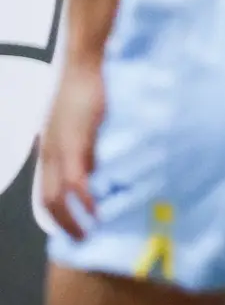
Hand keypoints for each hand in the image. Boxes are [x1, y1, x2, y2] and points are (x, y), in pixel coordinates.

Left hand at [39, 64, 106, 239]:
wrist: (84, 66)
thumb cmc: (85, 87)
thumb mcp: (80, 122)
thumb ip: (84, 144)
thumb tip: (98, 164)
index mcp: (50, 149)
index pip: (46, 191)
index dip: (58, 215)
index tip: (75, 228)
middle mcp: (49, 153)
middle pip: (47, 200)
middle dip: (64, 224)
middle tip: (83, 239)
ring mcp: (59, 149)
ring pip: (56, 195)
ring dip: (72, 218)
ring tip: (90, 231)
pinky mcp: (74, 143)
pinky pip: (74, 180)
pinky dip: (84, 199)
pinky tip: (95, 209)